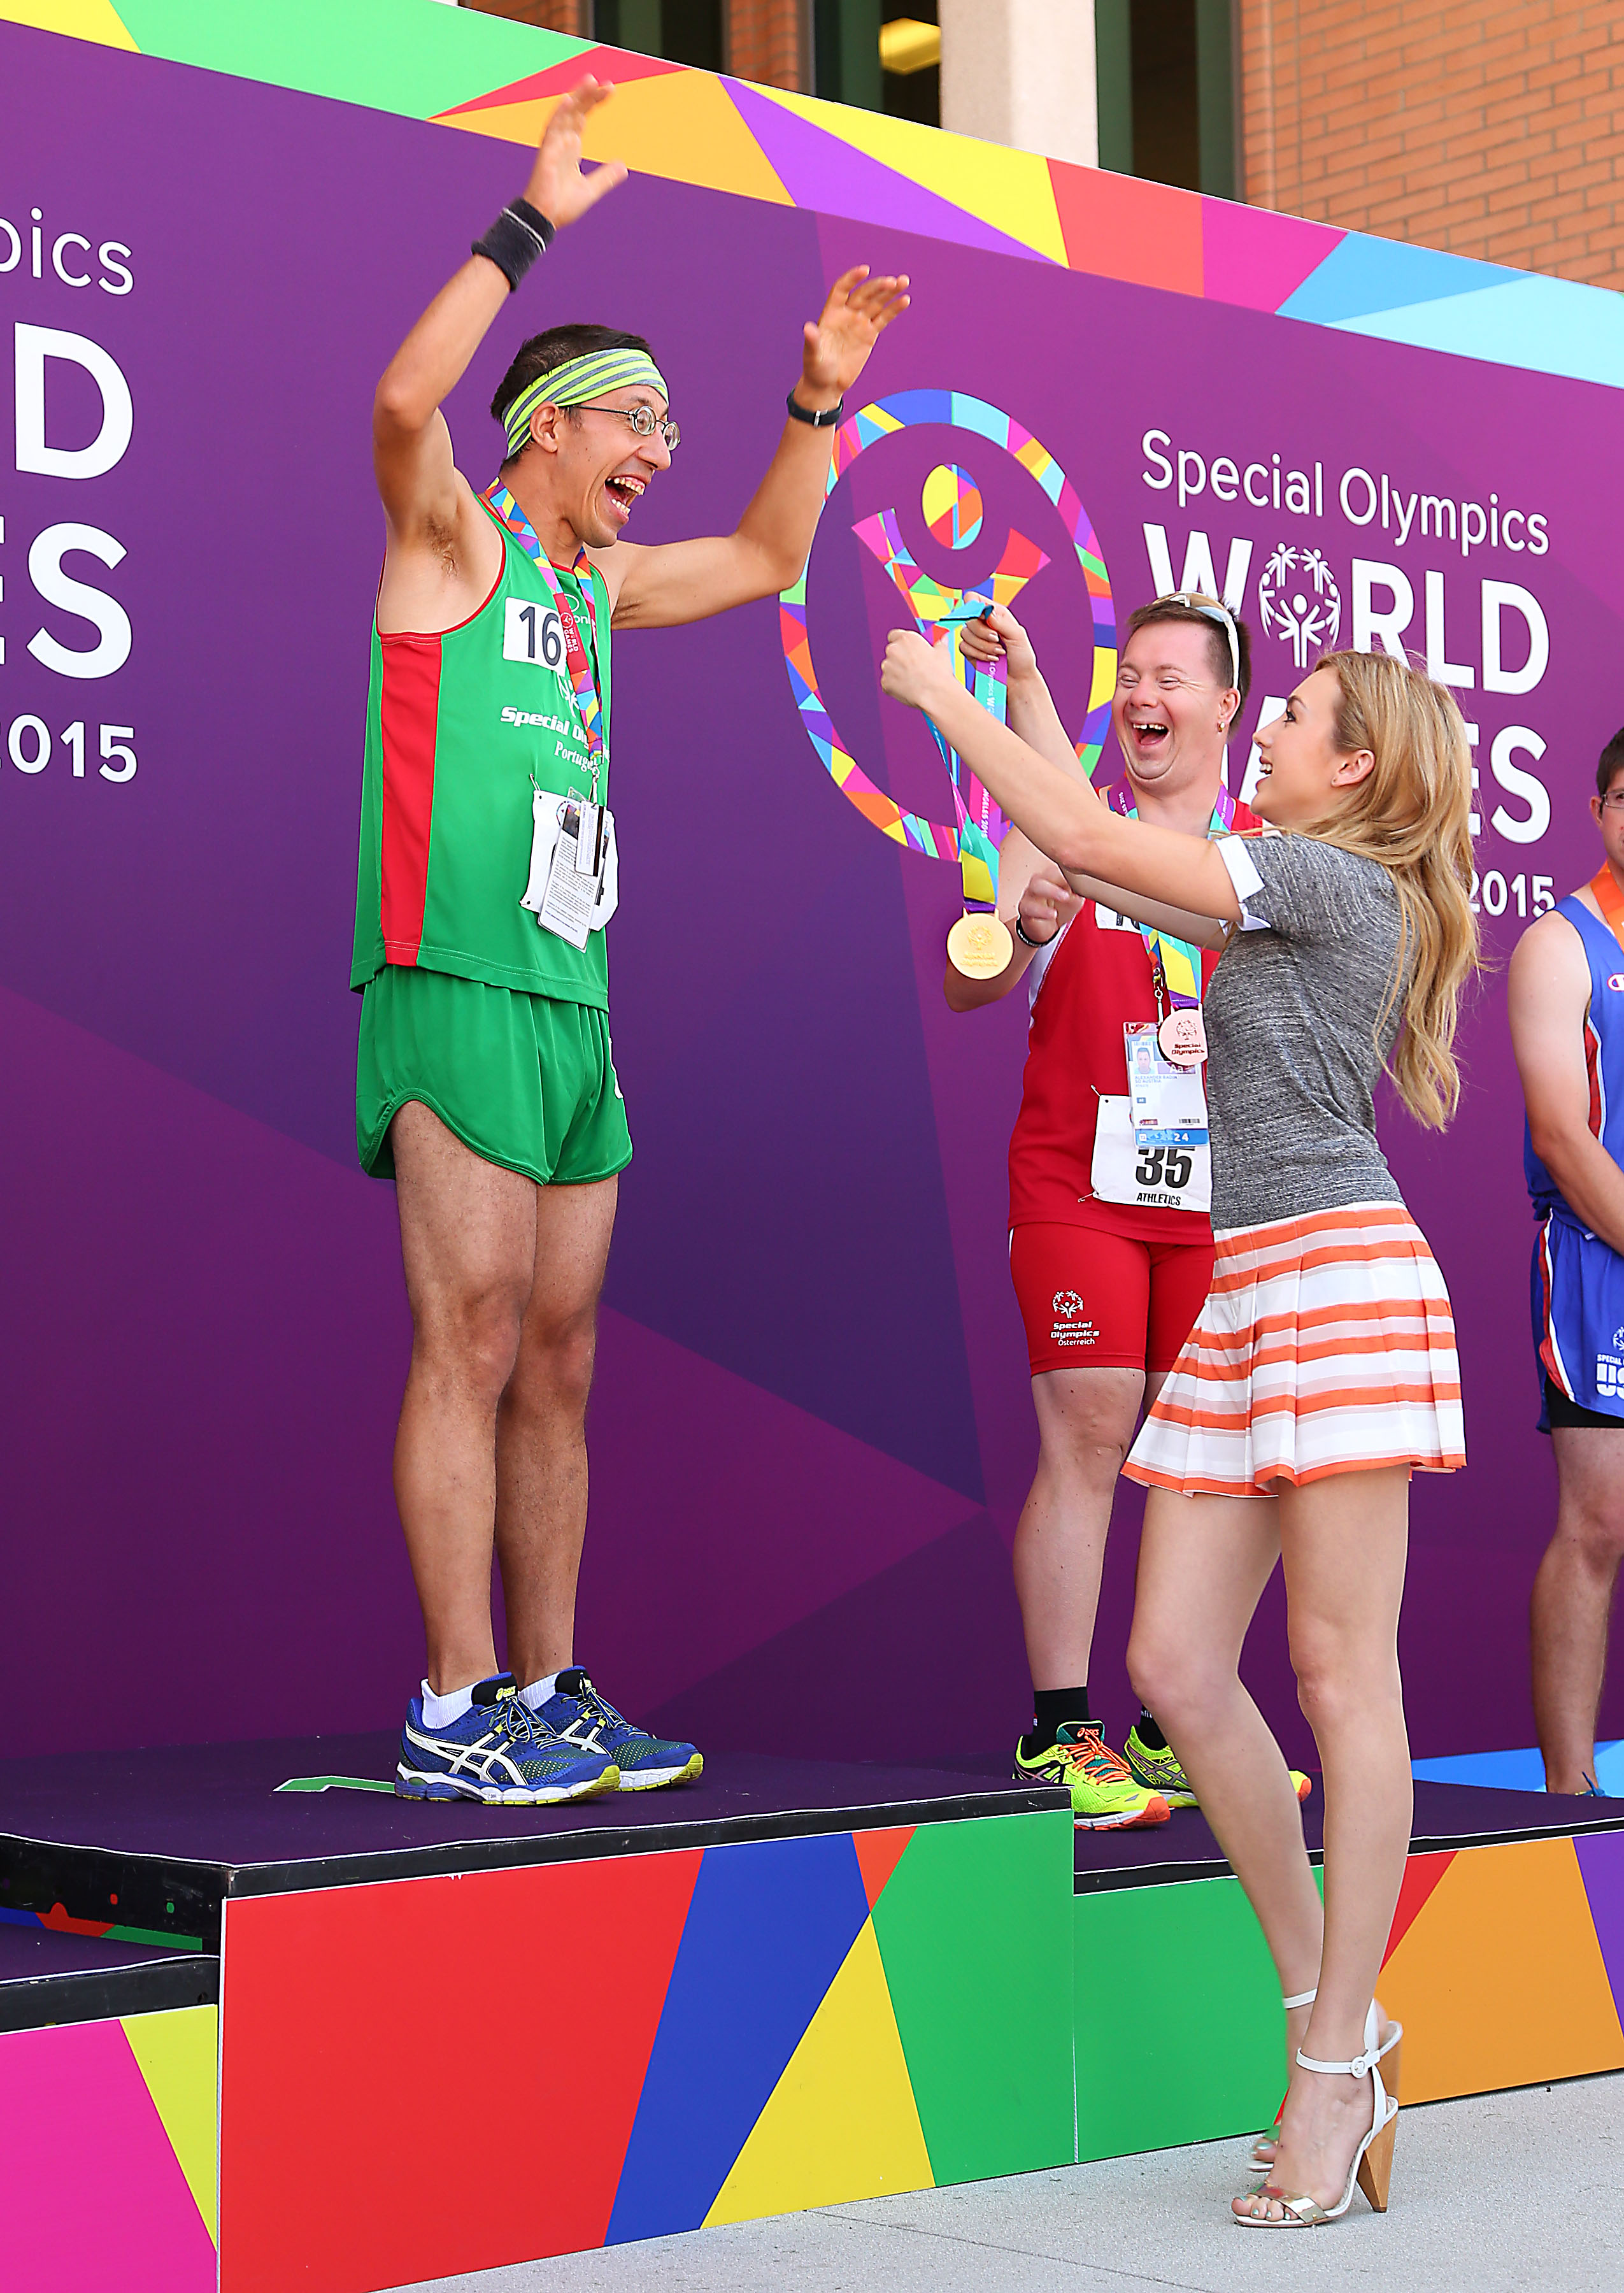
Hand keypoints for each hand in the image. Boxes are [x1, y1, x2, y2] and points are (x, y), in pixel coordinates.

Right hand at [523, 79, 626, 227]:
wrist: (545, 220)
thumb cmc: (562, 205)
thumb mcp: (591, 189)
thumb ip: (606, 176)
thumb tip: (623, 167)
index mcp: (572, 147)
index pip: (583, 116)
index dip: (595, 102)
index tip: (610, 90)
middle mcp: (562, 141)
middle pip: (577, 110)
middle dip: (590, 95)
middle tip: (607, 84)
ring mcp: (554, 145)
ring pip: (566, 114)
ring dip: (577, 96)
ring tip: (591, 80)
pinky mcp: (546, 154)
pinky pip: (552, 130)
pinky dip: (559, 114)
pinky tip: (568, 100)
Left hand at [798, 266, 909, 406]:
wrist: (828, 384)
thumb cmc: (816, 370)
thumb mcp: (812, 356)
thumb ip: (812, 341)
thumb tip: (808, 328)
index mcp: (831, 313)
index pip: (842, 289)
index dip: (852, 278)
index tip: (865, 270)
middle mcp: (847, 314)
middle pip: (864, 294)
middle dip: (878, 286)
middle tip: (893, 282)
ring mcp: (859, 323)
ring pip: (877, 303)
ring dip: (890, 292)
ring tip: (904, 281)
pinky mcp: (870, 334)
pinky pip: (883, 318)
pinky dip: (894, 309)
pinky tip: (905, 300)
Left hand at [881, 629, 955, 712]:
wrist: (934, 693)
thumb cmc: (938, 673)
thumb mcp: (942, 653)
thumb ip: (938, 643)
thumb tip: (941, 640)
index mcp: (906, 639)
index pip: (894, 635)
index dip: (900, 642)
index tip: (906, 648)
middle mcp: (894, 650)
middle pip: (892, 652)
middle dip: (899, 658)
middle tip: (912, 667)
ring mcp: (887, 666)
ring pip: (889, 667)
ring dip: (896, 672)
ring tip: (912, 679)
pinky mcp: (885, 682)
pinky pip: (888, 682)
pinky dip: (895, 685)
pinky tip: (907, 688)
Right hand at [960, 602, 1038, 681]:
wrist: (1018, 679)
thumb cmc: (1022, 656)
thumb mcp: (1018, 636)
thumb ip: (1002, 622)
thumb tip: (986, 612)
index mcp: (995, 613)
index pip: (973, 599)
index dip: (972, 606)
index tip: (982, 618)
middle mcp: (983, 623)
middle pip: (968, 618)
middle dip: (982, 632)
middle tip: (997, 639)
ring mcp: (975, 637)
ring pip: (964, 634)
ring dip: (983, 646)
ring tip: (998, 653)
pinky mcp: (969, 651)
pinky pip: (963, 648)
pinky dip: (978, 654)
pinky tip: (991, 659)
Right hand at [1017, 868, 1082, 947]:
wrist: (1044, 927)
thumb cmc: (1058, 908)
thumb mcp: (1075, 898)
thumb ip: (1082, 890)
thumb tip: (1090, 886)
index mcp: (1053, 876)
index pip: (1061, 867)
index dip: (1072, 869)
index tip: (1085, 874)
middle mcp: (1040, 882)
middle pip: (1047, 873)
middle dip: (1061, 877)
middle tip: (1074, 886)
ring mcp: (1031, 894)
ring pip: (1035, 886)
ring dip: (1051, 891)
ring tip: (1065, 898)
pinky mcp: (1025, 909)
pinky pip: (1030, 907)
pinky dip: (1042, 911)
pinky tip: (1053, 914)